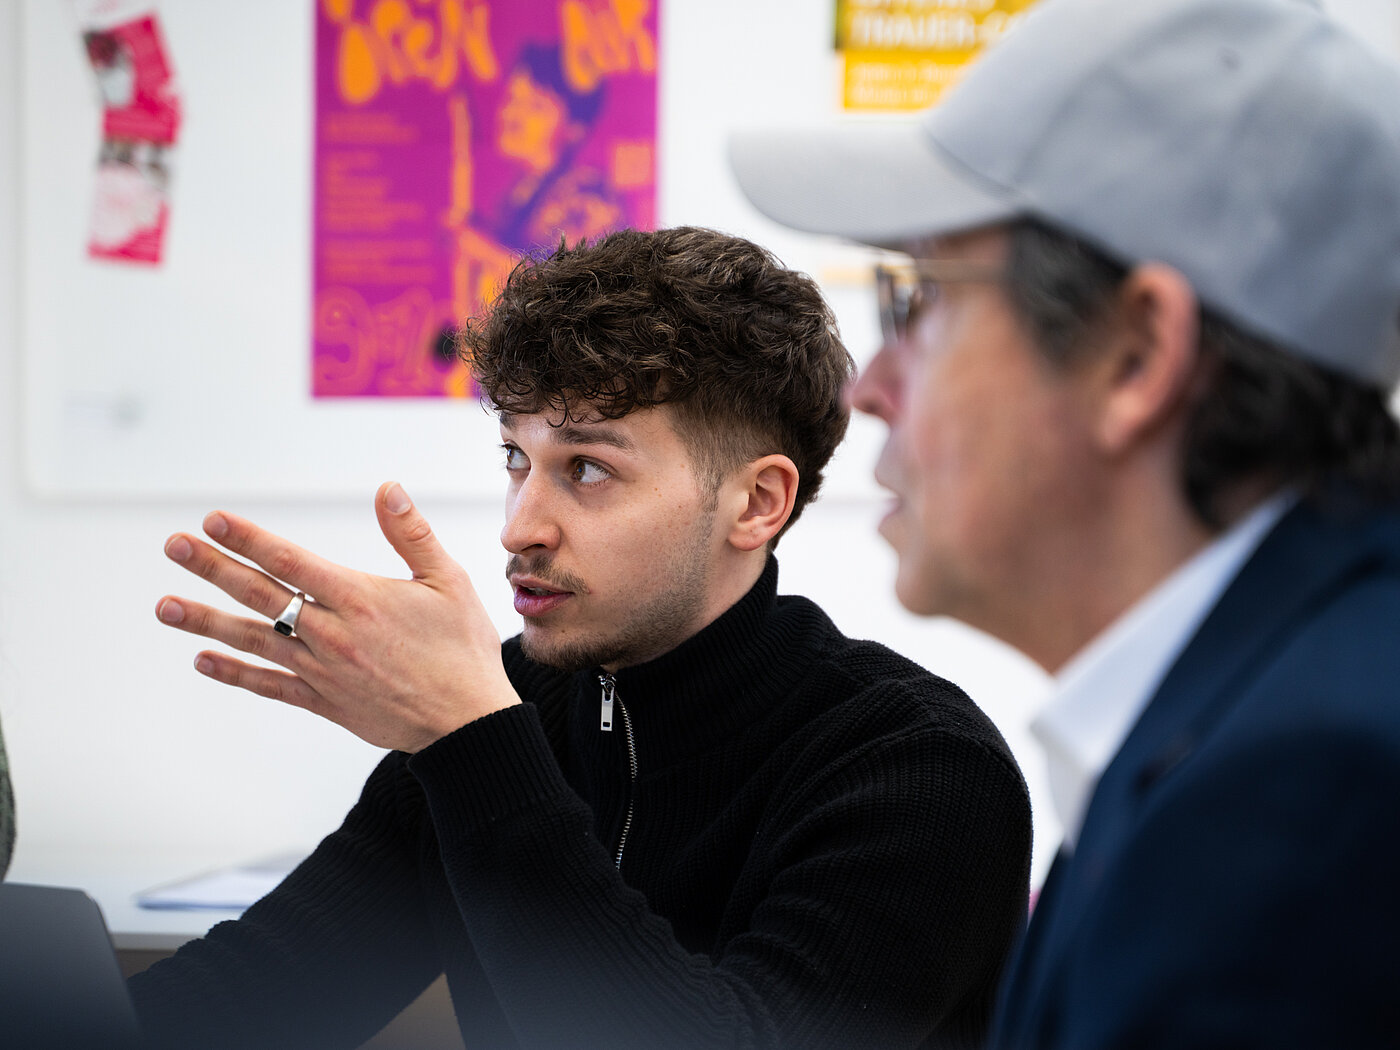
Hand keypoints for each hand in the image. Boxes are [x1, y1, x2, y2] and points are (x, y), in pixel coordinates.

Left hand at [155, 482, 519, 752]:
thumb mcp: (449, 582)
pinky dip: (235, 673)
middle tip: (173, 545)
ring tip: (164, 606)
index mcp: (361, 599)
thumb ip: (412, 534)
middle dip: (213, 568)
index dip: (249, 539)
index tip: (213, 520)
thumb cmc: (464, 648)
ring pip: (255, 640)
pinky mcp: (325, 702)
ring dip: (206, 622)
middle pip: (261, 595)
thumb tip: (387, 489)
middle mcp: (333, 635)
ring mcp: (324, 672)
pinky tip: (202, 661)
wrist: (468, 723)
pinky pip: (270, 686)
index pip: (292, 561)